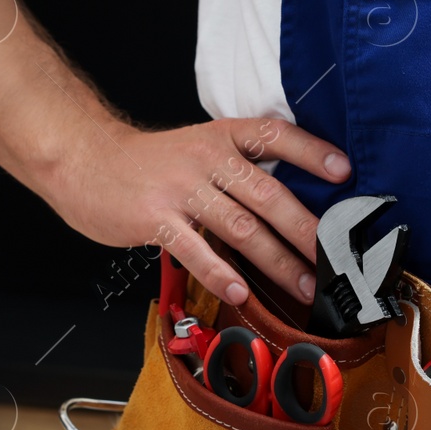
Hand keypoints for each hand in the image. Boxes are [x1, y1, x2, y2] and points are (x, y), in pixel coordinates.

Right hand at [42, 117, 351, 305]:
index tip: (345, 172)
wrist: (85, 160)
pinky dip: (220, 273)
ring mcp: (181, 189)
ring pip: (242, 228)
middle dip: (307, 230)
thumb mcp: (197, 148)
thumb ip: (237, 168)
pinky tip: (240, 293)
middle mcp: (206, 159)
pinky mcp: (156, 218)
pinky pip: (196, 249)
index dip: (312, 151)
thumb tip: (289, 202)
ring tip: (304, 286)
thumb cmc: (148, 163)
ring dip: (277, 262)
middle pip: (268, 194)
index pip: (275, 136)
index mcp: (221, 138)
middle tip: (335, 258)